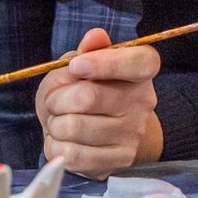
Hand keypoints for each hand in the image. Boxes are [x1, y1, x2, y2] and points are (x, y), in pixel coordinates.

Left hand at [35, 27, 162, 179]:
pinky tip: (62, 140)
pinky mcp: (118, 160)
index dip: (104, 62)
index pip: (138, 62)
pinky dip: (55, 146)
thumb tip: (95, 37)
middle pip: (87, 97)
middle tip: (54, 101)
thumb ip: (88, 50)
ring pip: (73, 127)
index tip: (76, 67)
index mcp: (140, 71)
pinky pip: (71, 154)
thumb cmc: (86, 91)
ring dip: (54, 124)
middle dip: (56, 99)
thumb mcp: (83, 64)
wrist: (99, 132)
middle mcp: (143, 102)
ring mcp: (133, 134)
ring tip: (59, 121)